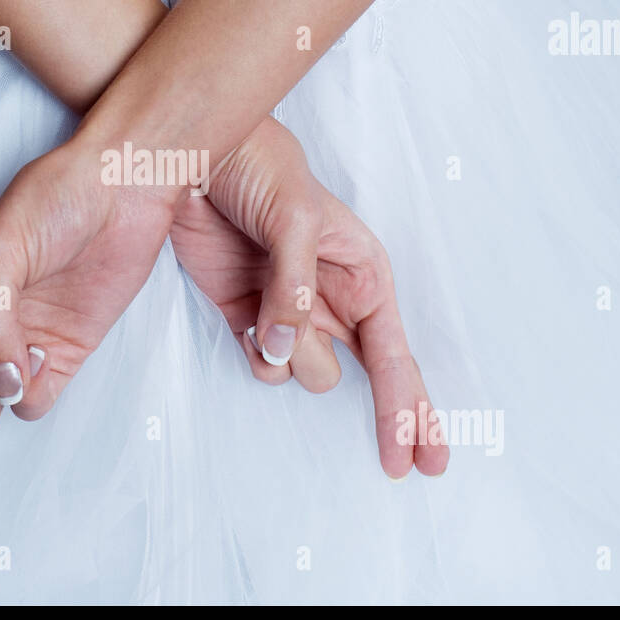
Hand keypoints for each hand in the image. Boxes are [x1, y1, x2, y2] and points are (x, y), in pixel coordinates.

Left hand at [170, 117, 447, 479]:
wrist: (196, 155)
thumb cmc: (261, 169)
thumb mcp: (293, 218)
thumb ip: (293, 286)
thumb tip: (285, 348)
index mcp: (364, 274)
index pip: (396, 355)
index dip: (410, 408)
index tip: (422, 458)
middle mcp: (333, 300)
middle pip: (369, 379)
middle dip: (388, 415)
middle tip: (404, 464)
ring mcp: (289, 312)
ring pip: (304, 370)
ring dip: (289, 354)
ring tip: (271, 307)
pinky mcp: (246, 314)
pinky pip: (261, 362)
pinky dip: (255, 353)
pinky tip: (245, 320)